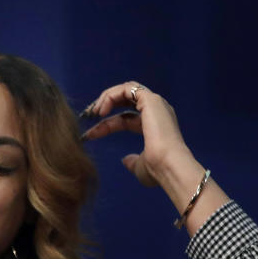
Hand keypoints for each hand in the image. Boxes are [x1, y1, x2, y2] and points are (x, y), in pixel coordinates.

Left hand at [80, 81, 194, 186]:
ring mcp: (155, 104)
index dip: (106, 125)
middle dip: (105, 105)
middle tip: (89, 115)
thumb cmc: (157, 169)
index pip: (124, 119)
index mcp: (154, 125)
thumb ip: (133, 162)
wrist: (169, 166)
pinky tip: (101, 111)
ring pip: (126, 89)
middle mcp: (156, 111)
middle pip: (125, 99)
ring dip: (106, 98)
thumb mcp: (140, 166)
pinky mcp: (151, 100)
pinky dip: (111, 96)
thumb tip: (125, 160)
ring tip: (93, 112)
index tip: (89, 135)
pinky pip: (127, 89)